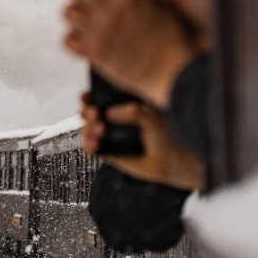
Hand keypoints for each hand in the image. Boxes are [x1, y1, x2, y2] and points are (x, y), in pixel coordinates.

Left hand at [62, 0, 210, 108]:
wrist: (175, 72)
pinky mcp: (95, 53)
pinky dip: (70, 38)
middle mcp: (111, 12)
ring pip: (69, 13)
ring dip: (72, 10)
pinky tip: (75, 36)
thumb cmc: (174, 43)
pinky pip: (69, 41)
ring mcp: (101, 32)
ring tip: (75, 10)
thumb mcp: (161, 7)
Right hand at [80, 95, 206, 190]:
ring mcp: (112, 136)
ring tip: (99, 131)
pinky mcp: (110, 152)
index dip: (92, 96)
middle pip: (91, 113)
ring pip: (89, 130)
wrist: (170, 161)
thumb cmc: (166, 136)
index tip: (87, 96)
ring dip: (88, 130)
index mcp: (125, 105)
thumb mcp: (152, 118)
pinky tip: (93, 144)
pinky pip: (93, 148)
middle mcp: (117, 120)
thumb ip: (134, 113)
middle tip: (95, 114)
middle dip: (88, 112)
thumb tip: (112, 112)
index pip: (102, 97)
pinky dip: (89, 146)